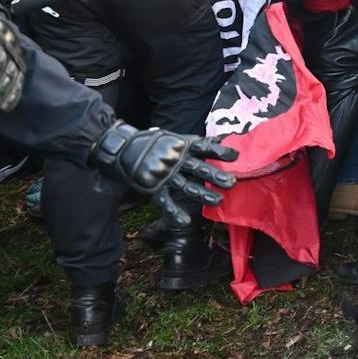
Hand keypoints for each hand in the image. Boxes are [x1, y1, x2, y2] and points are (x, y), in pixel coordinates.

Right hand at [91, 124, 238, 222]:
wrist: (122, 148)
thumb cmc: (152, 143)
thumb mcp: (175, 138)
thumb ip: (197, 142)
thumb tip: (220, 140)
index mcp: (181, 146)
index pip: (204, 148)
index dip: (219, 151)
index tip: (236, 155)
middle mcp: (175, 160)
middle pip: (199, 168)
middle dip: (215, 176)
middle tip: (232, 182)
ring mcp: (165, 175)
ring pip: (186, 186)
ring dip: (202, 194)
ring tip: (219, 201)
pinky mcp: (153, 187)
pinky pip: (165, 201)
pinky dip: (174, 211)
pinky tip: (185, 221)